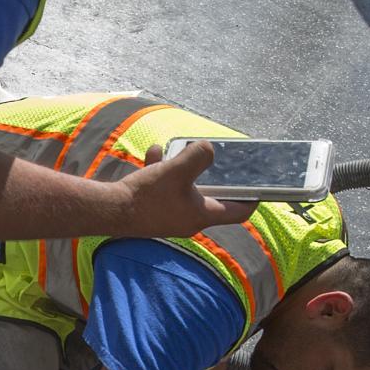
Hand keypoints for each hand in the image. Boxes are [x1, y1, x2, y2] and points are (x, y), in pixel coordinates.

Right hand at [118, 144, 258, 238]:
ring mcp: (171, 216)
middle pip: (213, 198)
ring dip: (184, 168)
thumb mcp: (176, 170)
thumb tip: (208, 149)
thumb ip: (198, 156)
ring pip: (186, 188)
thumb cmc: (145, 196)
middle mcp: (189, 220)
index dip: (252, 198)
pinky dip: (163, 171)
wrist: (108, 210)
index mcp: (202, 215)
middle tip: (219, 159)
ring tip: (176, 151)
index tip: (260, 185)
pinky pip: (166, 188)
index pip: (239, 212)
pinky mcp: (154, 210)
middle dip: (214, 176)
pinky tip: (155, 153)